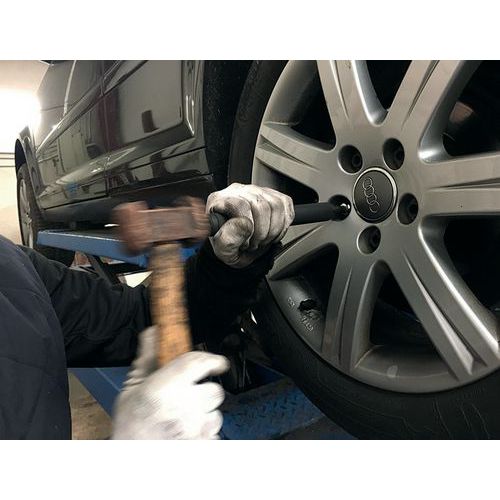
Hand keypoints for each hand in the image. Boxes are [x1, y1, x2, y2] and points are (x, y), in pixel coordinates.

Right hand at [112, 327, 228, 439]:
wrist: (131, 459)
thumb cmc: (130, 427)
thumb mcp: (133, 388)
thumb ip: (148, 358)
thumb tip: (153, 334)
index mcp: (167, 388)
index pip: (200, 363)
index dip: (213, 359)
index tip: (218, 362)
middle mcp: (186, 407)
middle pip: (214, 390)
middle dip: (204, 391)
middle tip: (190, 396)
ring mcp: (197, 429)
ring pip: (216, 412)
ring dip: (205, 413)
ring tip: (185, 418)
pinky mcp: (204, 445)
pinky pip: (216, 432)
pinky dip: (206, 432)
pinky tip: (187, 432)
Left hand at [206, 183, 293, 267]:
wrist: (237, 246)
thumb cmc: (228, 245)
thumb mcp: (222, 250)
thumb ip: (228, 240)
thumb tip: (245, 225)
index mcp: (219, 200)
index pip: (242, 205)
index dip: (248, 228)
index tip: (246, 241)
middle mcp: (238, 191)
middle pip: (261, 206)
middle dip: (262, 232)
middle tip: (254, 243)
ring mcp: (257, 191)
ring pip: (276, 205)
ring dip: (273, 230)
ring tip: (262, 239)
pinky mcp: (273, 195)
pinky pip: (286, 205)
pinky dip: (283, 224)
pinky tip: (271, 232)